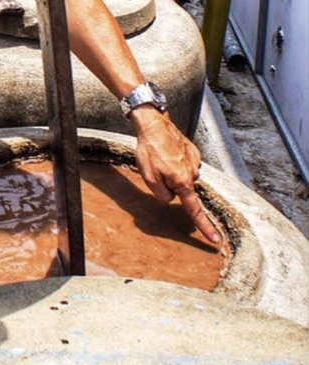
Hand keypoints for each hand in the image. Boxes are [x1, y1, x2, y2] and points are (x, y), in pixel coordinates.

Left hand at [130, 107, 221, 244]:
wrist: (155, 124)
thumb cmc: (150, 150)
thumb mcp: (148, 176)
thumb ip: (161, 194)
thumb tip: (171, 199)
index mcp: (182, 181)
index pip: (194, 210)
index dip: (204, 227)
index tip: (214, 240)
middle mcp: (193, 173)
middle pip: (183, 191)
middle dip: (171, 186)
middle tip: (157, 169)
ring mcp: (196, 162)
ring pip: (184, 178)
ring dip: (174, 173)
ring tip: (161, 158)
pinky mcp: (195, 153)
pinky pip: (186, 166)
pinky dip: (178, 163)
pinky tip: (169, 153)